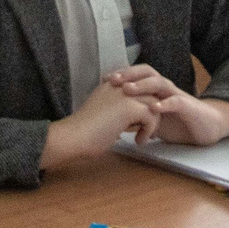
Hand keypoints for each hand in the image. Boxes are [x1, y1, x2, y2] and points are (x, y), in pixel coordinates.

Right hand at [41, 78, 160, 170]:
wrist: (74, 137)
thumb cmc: (84, 132)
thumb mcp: (103, 115)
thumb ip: (116, 112)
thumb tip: (130, 122)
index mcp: (111, 86)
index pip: (139, 86)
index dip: (143, 103)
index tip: (140, 122)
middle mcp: (120, 85)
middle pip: (150, 93)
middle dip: (152, 112)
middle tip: (146, 130)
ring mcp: (125, 95)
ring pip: (154, 104)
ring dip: (153, 122)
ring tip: (143, 136)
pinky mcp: (130, 107)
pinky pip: (151, 117)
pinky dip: (149, 131)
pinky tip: (139, 141)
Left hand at [106, 65, 228, 146]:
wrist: (208, 127)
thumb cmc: (180, 123)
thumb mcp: (155, 121)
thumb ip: (139, 119)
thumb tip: (116, 125)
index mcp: (157, 90)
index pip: (138, 76)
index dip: (122, 76)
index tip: (103, 80)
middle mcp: (166, 89)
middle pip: (147, 73)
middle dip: (129, 74)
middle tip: (112, 80)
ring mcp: (178, 96)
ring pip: (160, 83)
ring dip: (143, 85)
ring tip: (129, 89)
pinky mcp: (189, 107)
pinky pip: (177, 102)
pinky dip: (165, 103)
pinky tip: (154, 107)